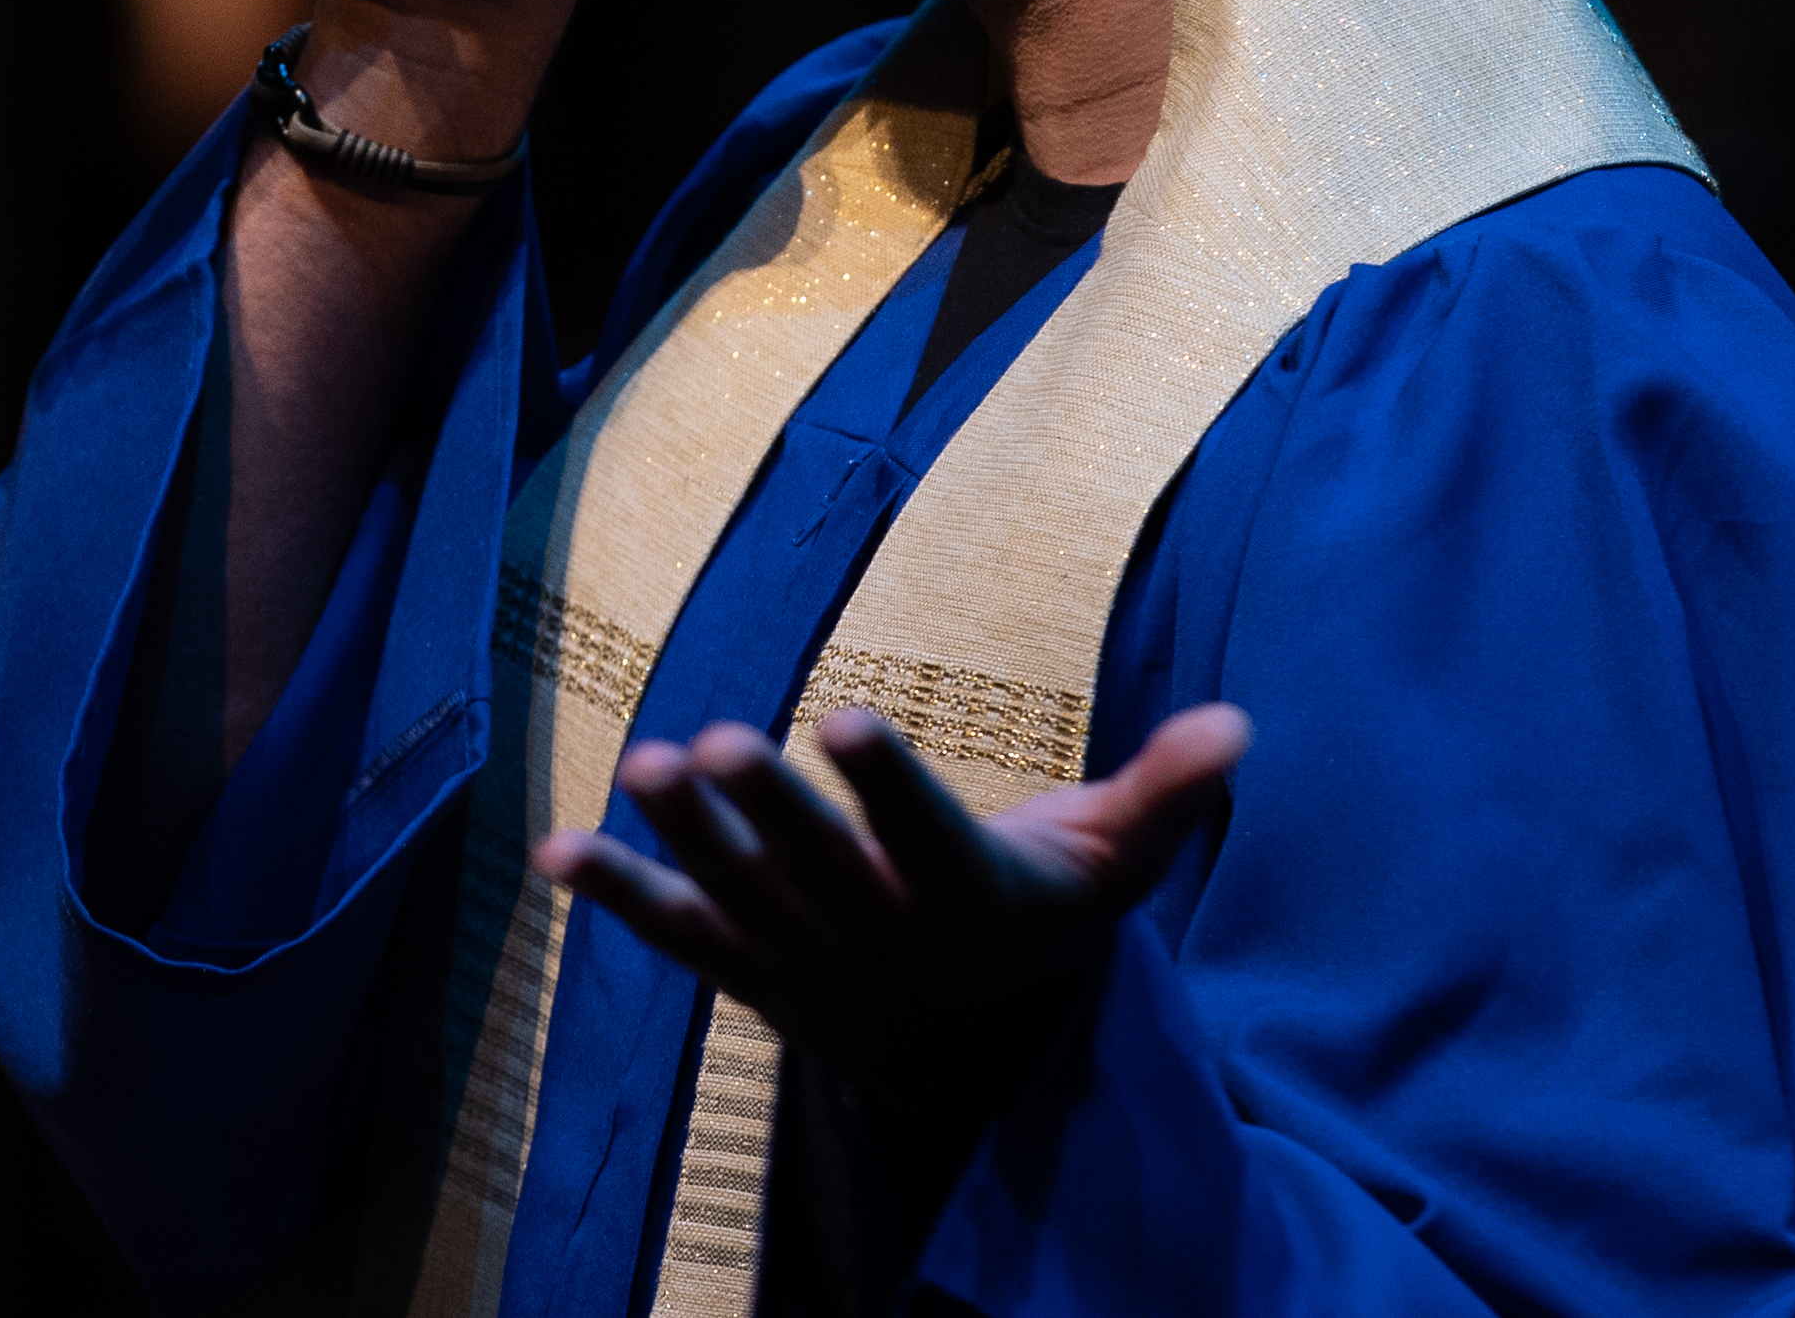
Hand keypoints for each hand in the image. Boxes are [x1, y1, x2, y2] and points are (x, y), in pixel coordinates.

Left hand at [540, 702, 1252, 1136]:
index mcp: (969, 897)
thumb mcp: (1108, 872)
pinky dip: (616, 898)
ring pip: (741, 899)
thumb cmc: (1043, 934)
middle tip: (717, 741)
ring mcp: (808, 963)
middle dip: (768, 809)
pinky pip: (678, 941)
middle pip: (819, 870)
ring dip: (685, 841)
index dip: (887, 782)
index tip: (849, 717)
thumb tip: (1240, 723)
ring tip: (642, 768)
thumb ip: (1163, 799)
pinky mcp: (754, 974)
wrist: (977, 1078)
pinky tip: (554, 851)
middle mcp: (882, 938)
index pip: (926, 834)